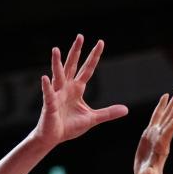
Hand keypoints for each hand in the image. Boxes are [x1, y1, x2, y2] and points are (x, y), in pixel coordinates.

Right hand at [34, 35, 127, 149]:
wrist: (54, 137)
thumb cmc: (70, 126)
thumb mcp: (93, 118)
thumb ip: (108, 113)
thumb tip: (126, 109)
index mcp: (77, 89)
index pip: (87, 69)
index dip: (94, 57)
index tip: (100, 42)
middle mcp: (66, 87)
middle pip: (72, 65)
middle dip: (76, 51)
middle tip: (80, 36)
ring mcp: (57, 94)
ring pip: (58, 75)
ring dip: (56, 63)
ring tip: (56, 50)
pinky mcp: (50, 104)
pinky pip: (48, 94)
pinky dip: (47, 86)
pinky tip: (45, 78)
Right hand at [134, 91, 172, 173]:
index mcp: (160, 150)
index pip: (166, 137)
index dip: (171, 128)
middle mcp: (161, 140)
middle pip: (169, 122)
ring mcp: (157, 135)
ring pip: (166, 116)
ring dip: (172, 104)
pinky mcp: (151, 133)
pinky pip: (157, 117)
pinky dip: (161, 106)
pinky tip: (165, 96)